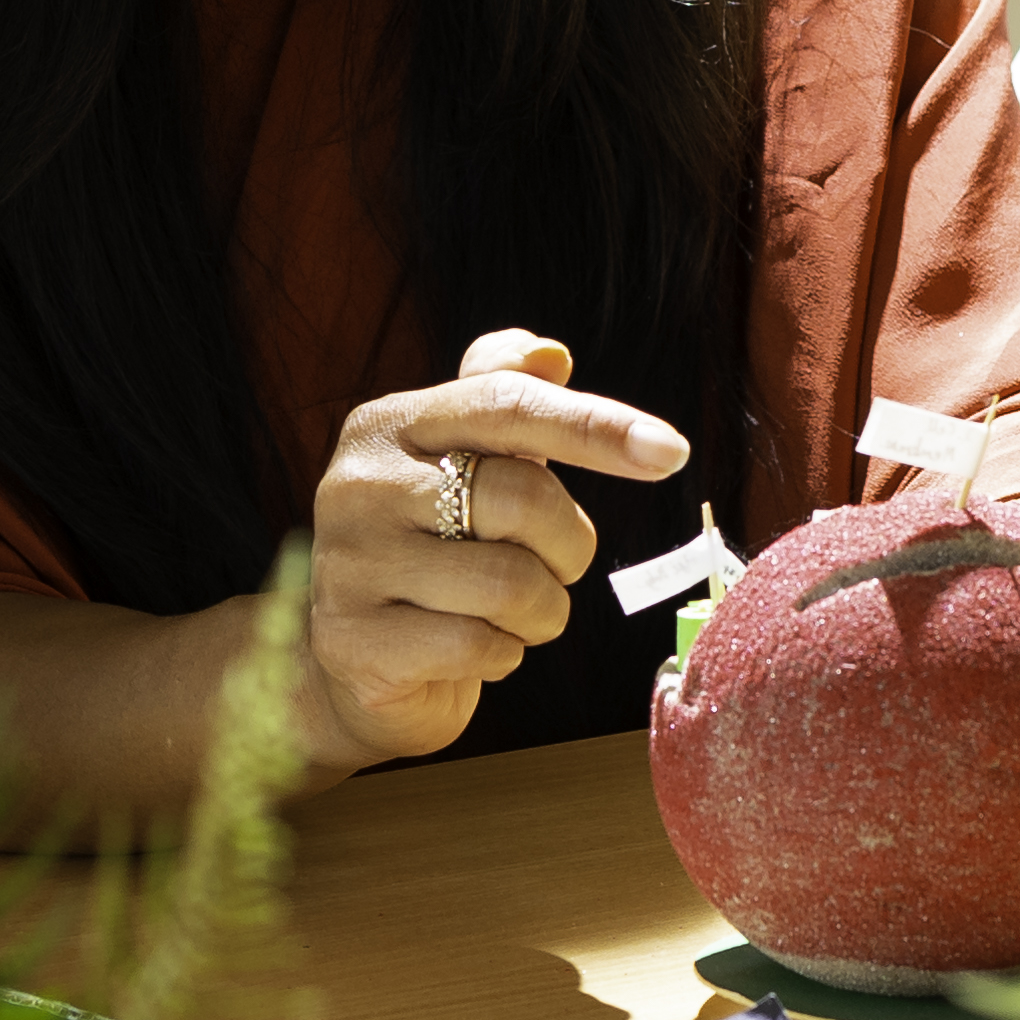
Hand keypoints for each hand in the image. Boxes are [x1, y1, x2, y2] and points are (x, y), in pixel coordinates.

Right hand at [297, 327, 688, 775]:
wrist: (356, 664)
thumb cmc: (433, 549)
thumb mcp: (464, 463)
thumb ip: (505, 396)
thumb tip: (552, 355)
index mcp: (388, 423)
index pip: (506, 404)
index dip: (595, 425)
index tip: (672, 451)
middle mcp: (358, 483)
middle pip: (522, 498)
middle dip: (568, 544)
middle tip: (555, 565)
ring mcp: (348, 564)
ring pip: (509, 584)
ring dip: (541, 610)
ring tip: (513, 613)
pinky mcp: (353, 643)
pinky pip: (477, 646)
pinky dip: (502, 655)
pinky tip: (475, 648)